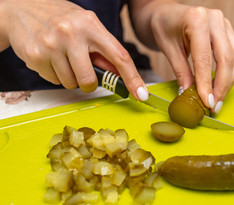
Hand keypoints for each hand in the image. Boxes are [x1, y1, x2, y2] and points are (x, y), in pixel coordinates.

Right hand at [0, 0, 147, 99]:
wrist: (21, 9)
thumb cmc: (61, 20)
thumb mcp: (86, 27)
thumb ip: (103, 51)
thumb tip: (121, 77)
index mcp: (91, 24)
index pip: (119, 56)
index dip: (133, 79)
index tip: (141, 95)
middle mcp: (72, 32)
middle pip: (90, 80)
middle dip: (88, 82)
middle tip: (81, 69)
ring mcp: (52, 44)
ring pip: (71, 84)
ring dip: (70, 77)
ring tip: (62, 57)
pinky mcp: (36, 55)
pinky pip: (54, 81)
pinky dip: (55, 74)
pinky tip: (50, 57)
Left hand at [150, 3, 233, 112]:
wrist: (167, 14)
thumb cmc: (164, 28)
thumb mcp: (168, 49)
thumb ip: (181, 72)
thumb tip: (190, 94)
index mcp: (196, 19)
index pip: (204, 58)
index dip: (206, 83)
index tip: (207, 102)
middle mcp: (215, 19)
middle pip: (226, 58)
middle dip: (222, 86)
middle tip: (215, 105)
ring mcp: (224, 23)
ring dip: (229, 81)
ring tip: (218, 99)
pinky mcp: (228, 31)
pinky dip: (230, 72)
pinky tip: (222, 86)